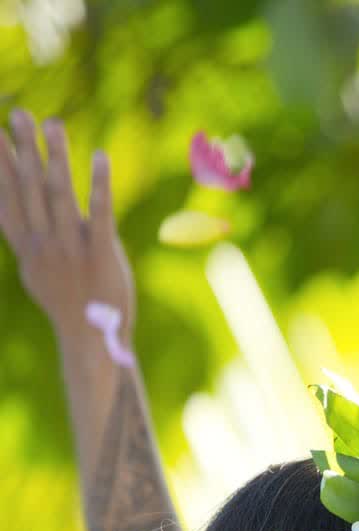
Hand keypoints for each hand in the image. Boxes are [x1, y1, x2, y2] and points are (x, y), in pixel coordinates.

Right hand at [0, 110, 133, 337]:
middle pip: (29, 189)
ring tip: (51, 123)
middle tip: (17, 114)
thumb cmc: (69, 304)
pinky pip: (100, 213)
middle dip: (22, 150)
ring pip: (61, 194)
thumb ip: (33, 242)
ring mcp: (71, 248)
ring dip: (56, 157)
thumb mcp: (39, 272)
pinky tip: (99, 156)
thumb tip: (23, 220)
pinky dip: (99, 183)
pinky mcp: (102, 254)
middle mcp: (44, 243)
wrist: (90, 341)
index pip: (6, 198)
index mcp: (27, 247)